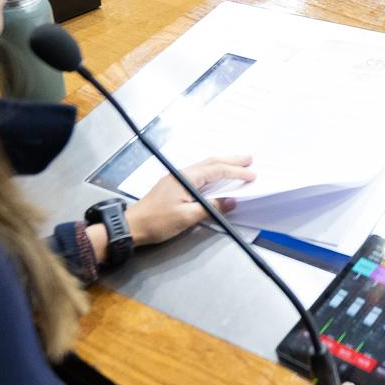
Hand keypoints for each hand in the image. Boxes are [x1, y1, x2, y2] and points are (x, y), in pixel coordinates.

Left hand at [126, 155, 255, 242]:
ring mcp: (177, 178)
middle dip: (231, 161)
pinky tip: (216, 175)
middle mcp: (181, 174)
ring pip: (204, 167)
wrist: (132, 225)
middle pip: (211, 163)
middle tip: (249, 159)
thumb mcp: (186, 217)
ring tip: (238, 164)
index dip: (236, 172)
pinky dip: (212, 172)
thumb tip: (230, 202)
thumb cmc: (157, 222)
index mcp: (185, 178)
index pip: (216, 171)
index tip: (252, 176)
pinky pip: (198, 173)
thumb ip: (210, 208)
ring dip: (222, 164)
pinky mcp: (174, 185)